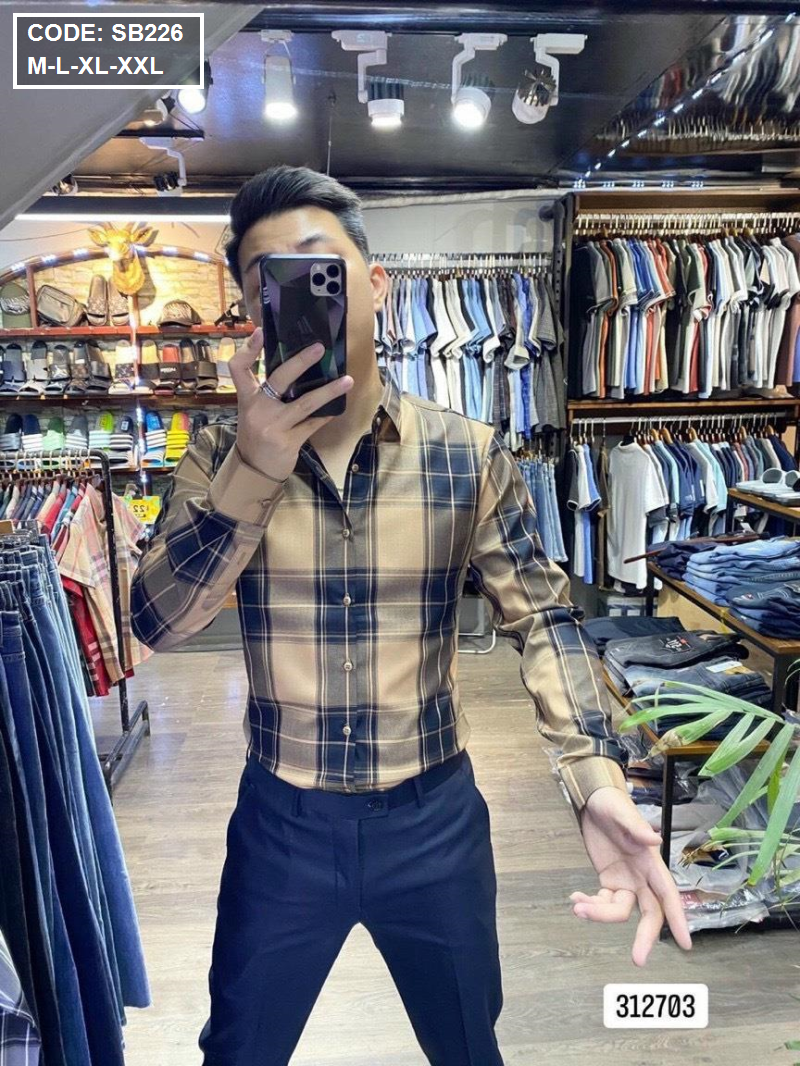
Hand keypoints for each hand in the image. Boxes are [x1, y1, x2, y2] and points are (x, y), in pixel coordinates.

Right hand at [228, 327, 352, 480]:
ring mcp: (273, 426)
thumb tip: (296, 368)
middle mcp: (257, 409)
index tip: (260, 332)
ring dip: (329, 391)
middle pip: (279, 378)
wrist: (255, 469)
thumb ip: (266, 392)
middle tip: (320, 348)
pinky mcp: (288, 441)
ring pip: (305, 403)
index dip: (248, 349)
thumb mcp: (253, 411)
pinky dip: (326, 415)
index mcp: (247, 398)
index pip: (239, 368)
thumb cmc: (257, 435)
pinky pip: (313, 424)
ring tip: (347, 381)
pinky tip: (338, 408)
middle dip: (301, 361)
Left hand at [569, 786, 692, 966]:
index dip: (678, 918)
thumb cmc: (613, 804)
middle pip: (650, 913)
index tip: (686, 944)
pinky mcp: (608, 881)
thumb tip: (655, 839)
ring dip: (600, 914)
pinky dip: (589, 905)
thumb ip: (637, 828)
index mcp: (651, 862)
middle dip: (645, 937)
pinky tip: (575, 899)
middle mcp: (641, 876)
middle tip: (637, 959)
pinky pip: (602, 902)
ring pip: (620, 911)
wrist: (592, 801)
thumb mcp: (622, 813)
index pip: (668, 894)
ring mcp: (625, 881)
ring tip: (578, 906)